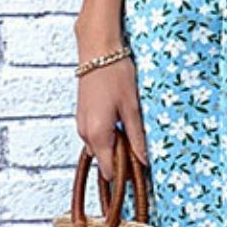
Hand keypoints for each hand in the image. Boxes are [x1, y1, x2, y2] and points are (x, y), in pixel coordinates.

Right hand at [74, 52, 148, 181]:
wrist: (97, 50)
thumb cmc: (115, 74)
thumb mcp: (132, 107)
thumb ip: (136, 136)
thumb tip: (144, 160)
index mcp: (97, 135)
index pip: (109, 171)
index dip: (125, 176)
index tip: (141, 174)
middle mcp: (85, 133)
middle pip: (104, 160)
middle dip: (122, 160)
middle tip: (142, 149)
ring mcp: (82, 124)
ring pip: (100, 147)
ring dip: (116, 146)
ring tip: (134, 132)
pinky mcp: (83, 115)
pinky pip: (96, 135)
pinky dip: (109, 135)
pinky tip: (123, 122)